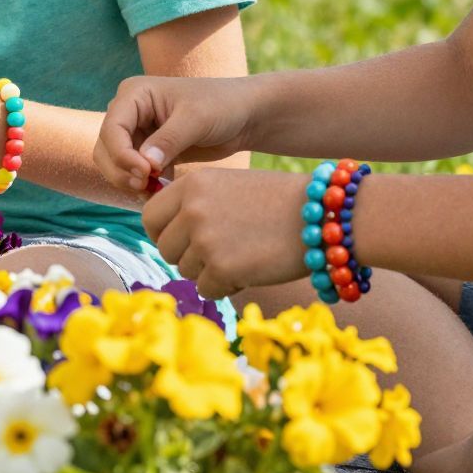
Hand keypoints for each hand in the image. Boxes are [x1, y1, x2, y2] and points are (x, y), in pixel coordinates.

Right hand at [95, 74, 261, 193]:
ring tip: (154, 192)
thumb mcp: (196, 119)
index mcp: (134, 94)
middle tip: (146, 187)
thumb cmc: (222, 106)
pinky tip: (161, 192)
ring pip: (115, 164)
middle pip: (106, 149)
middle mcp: (129, 111)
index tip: (145, 173)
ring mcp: (137, 131)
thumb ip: (169, 141)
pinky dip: (142, 185)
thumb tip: (144, 166)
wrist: (244, 116)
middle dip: (122, 171)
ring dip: (129, 181)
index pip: (111, 129)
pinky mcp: (148, 150)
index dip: (121, 155)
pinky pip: (133, 173)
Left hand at [143, 167, 308, 300]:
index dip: (163, 232)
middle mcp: (192, 209)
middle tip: (219, 252)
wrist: (322, 214)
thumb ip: (194, 205)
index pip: (150, 216)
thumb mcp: (227, 187)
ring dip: (209, 271)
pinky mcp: (222, 267)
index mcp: (191, 184)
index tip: (181, 240)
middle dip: (187, 256)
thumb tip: (163, 235)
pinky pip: (207, 289)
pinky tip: (251, 268)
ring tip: (243, 254)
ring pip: (185, 271)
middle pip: (164, 248)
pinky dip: (226, 286)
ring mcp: (205, 239)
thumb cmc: (278, 202)